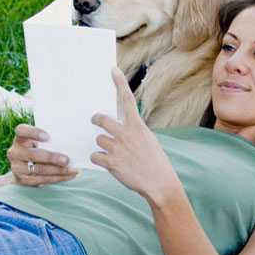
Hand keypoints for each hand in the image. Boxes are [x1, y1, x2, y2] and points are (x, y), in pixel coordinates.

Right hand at [6, 124, 78, 186]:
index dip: (33, 133)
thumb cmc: (36, 149)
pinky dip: (57, 178)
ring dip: (58, 170)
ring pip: (39, 169)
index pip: (21, 130)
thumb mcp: (39, 142)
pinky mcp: (22, 179)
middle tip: (67, 160)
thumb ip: (49, 141)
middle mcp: (14, 152)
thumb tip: (70, 143)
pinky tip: (68, 175)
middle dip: (51, 158)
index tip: (48, 137)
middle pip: (32, 154)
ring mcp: (16, 167)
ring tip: (72, 170)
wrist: (22, 167)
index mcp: (19, 138)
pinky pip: (41, 180)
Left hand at [90, 68, 182, 203]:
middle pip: (101, 120)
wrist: (159, 183)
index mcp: (137, 126)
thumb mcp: (148, 140)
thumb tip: (119, 126)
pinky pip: (95, 156)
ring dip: (102, 146)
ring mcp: (117, 148)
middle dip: (96, 120)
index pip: (127, 100)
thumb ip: (133, 131)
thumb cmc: (154, 161)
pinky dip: (98, 159)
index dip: (119, 83)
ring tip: (112, 153)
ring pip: (98, 140)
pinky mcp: (111, 163)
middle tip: (95, 121)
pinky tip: (108, 163)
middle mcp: (126, 134)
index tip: (112, 70)